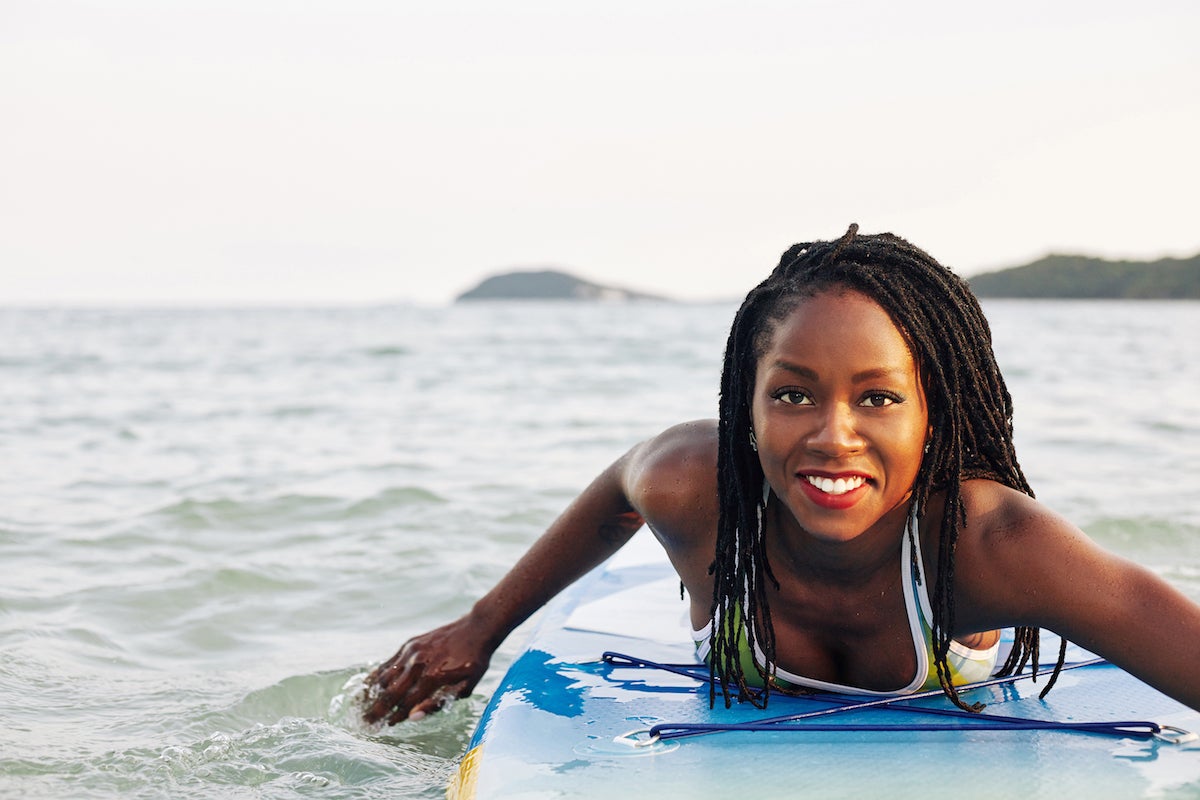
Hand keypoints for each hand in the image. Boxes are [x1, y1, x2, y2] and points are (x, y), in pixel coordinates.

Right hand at [362, 616, 492, 724]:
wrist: (476, 629)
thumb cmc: (474, 662)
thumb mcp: (465, 688)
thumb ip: (438, 703)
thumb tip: (412, 717)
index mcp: (433, 678)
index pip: (407, 704)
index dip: (394, 718)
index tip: (383, 728)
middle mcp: (418, 665)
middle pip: (391, 693)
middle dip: (376, 710)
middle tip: (365, 723)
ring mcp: (412, 653)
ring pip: (385, 676)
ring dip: (371, 694)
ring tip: (359, 707)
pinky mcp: (409, 645)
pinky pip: (389, 662)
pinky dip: (377, 675)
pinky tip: (368, 685)